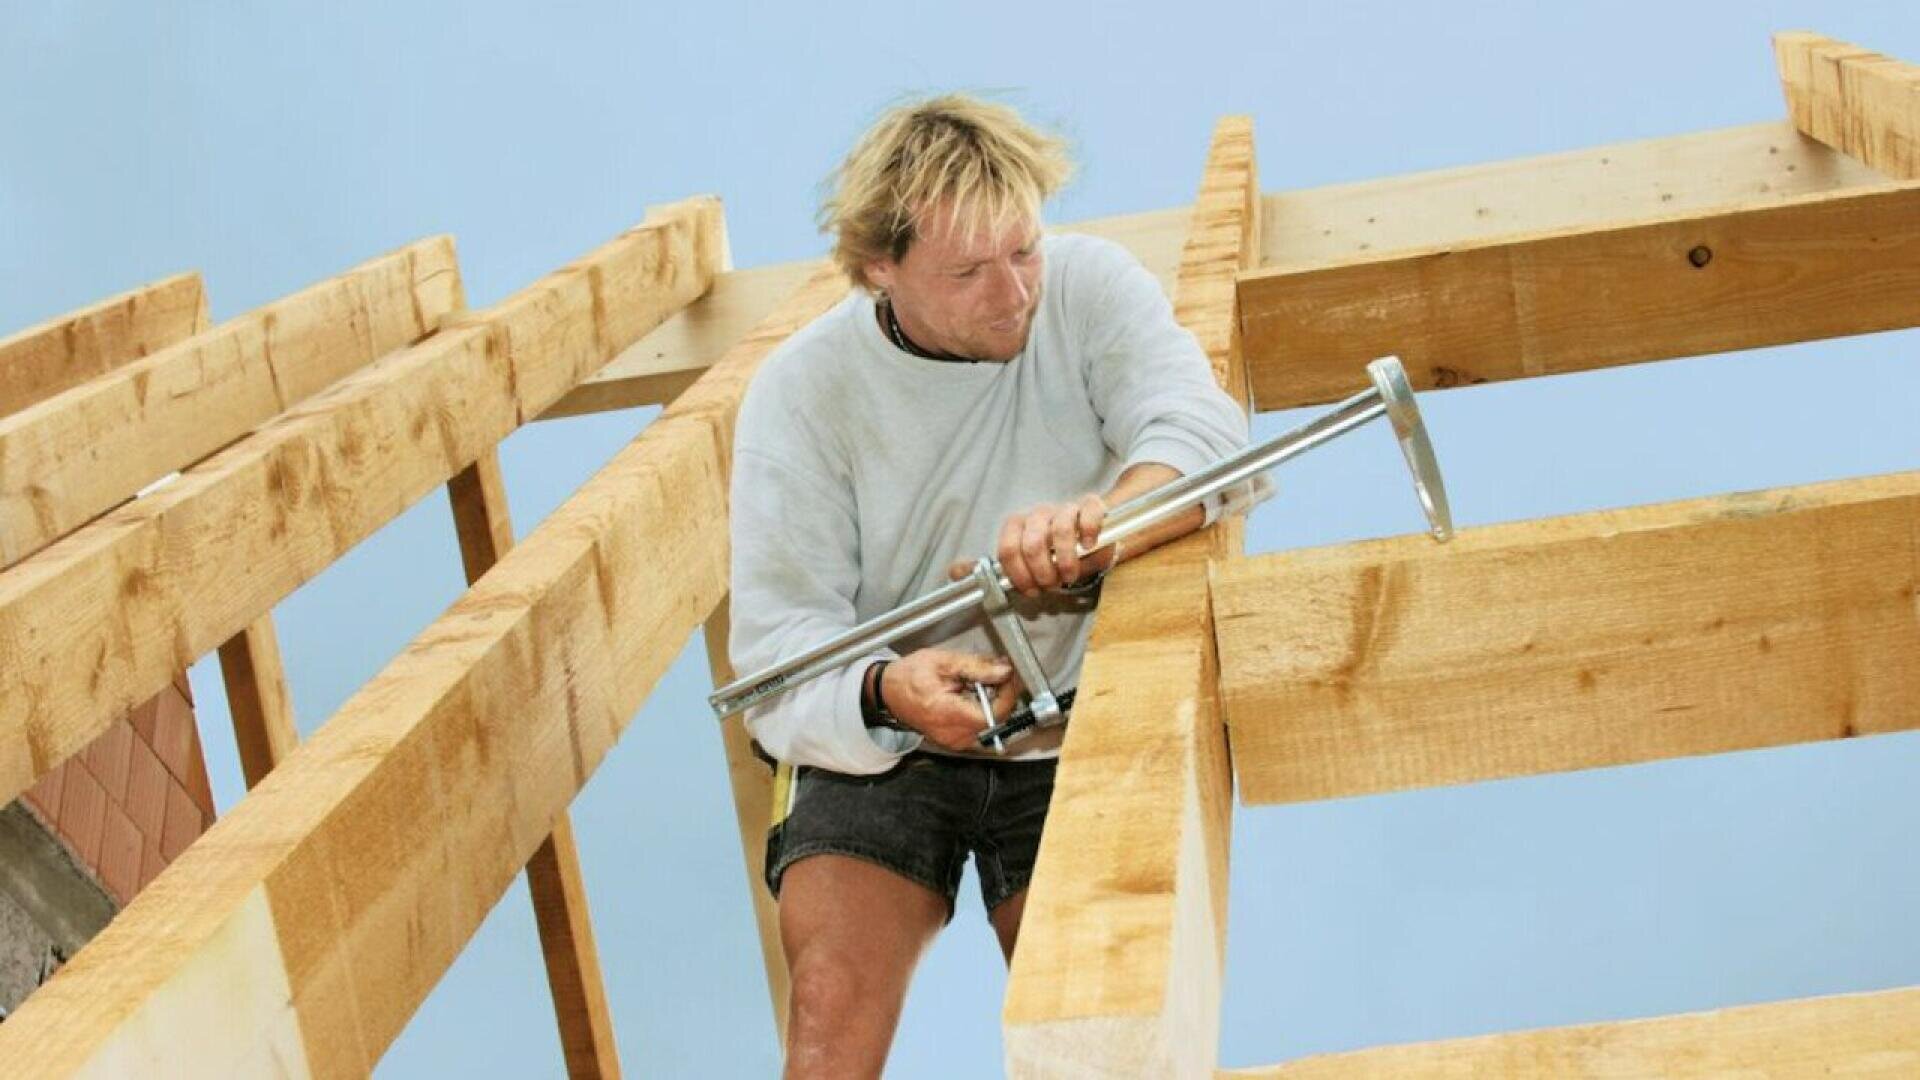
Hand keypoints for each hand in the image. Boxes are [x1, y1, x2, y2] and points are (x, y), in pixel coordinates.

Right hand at [881, 648, 1023, 751]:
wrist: (888, 693)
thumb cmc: (908, 677)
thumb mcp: (944, 662)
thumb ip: (977, 667)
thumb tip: (1004, 672)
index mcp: (949, 714)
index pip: (995, 714)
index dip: (1007, 694)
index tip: (1008, 675)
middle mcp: (953, 734)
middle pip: (996, 720)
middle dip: (1001, 695)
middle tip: (996, 673)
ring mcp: (954, 741)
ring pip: (990, 725)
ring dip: (992, 703)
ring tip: (980, 683)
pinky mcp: (954, 742)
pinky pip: (978, 729)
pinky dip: (981, 711)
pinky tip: (971, 696)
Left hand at [945, 493, 1115, 597]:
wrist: (1087, 542)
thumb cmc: (1052, 555)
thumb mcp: (1021, 565)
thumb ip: (989, 569)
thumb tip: (954, 571)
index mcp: (1018, 526)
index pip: (1008, 548)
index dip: (1018, 574)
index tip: (1031, 590)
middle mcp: (1038, 515)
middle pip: (1032, 542)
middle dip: (1041, 572)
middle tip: (1050, 585)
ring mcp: (1065, 508)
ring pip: (1060, 529)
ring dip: (1065, 561)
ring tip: (1068, 575)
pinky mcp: (1090, 506)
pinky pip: (1088, 512)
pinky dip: (1088, 531)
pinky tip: (1089, 546)